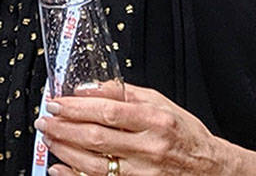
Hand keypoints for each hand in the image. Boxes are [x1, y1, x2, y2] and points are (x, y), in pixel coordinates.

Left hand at [37, 84, 255, 175]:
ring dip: (64, 151)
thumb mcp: (159, 102)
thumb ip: (123, 93)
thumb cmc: (184, 133)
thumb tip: (87, 88)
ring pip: (94, 164)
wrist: (211, 168)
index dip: (76, 108)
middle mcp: (149, 149)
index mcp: (155, 121)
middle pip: (96, 139)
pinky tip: (59, 168)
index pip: (107, 112)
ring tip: (49, 138)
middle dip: (63, 129)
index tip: (56, 103)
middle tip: (44, 120)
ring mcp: (143, 173)